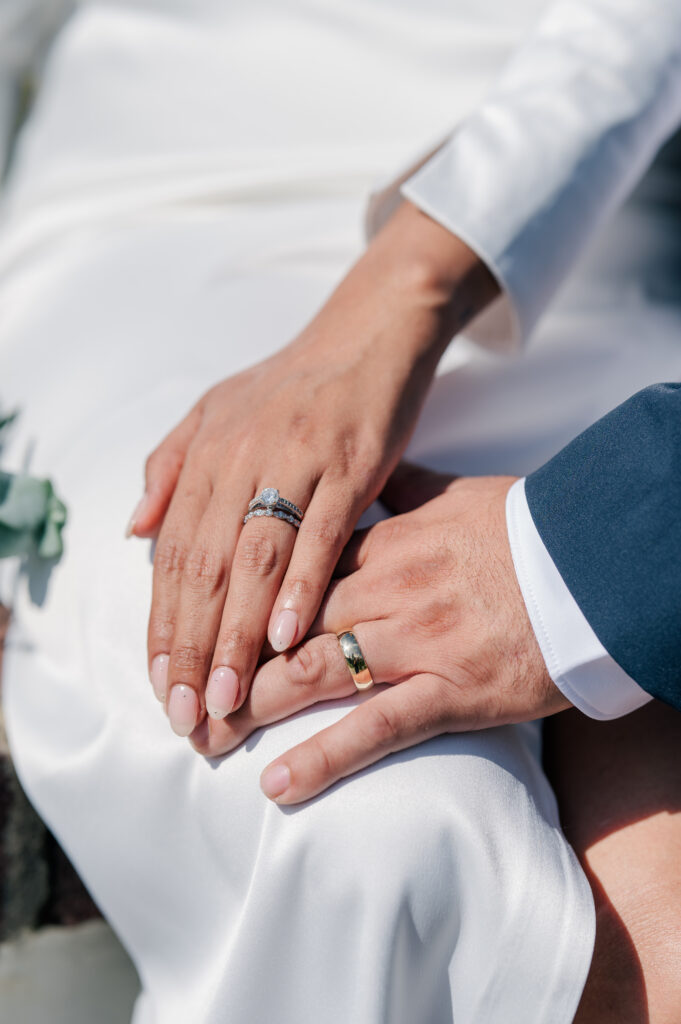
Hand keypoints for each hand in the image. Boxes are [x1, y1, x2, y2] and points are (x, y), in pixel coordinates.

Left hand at [127, 202, 497, 736]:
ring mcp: (295, 461)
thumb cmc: (293, 384)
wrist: (368, 334)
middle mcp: (240, 459)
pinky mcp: (350, 463)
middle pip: (204, 569)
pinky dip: (301, 585)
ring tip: (228, 697)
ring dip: (235, 635)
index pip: (173, 556)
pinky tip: (284, 636)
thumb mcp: (215, 412)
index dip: (163, 625)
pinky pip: (321, 533)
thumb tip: (134, 532)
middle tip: (189, 715)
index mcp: (206, 455)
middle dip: (192, 648)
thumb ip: (170, 469)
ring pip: (254, 561)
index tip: (161, 684)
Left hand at [188, 465, 569, 802]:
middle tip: (182, 698)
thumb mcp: (456, 493)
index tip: (200, 631)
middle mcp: (386, 592)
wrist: (591, 561)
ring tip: (207, 740)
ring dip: (253, 710)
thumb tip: (373, 471)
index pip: (290, 576)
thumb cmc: (524, 527)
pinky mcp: (452, 691)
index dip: (239, 607)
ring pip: (313, 675)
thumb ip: (404, 487)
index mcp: (383, 545)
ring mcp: (416, 642)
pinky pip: (377, 727)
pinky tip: (278, 783)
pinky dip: (324, 756)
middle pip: (284, 630)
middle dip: (226, 665)